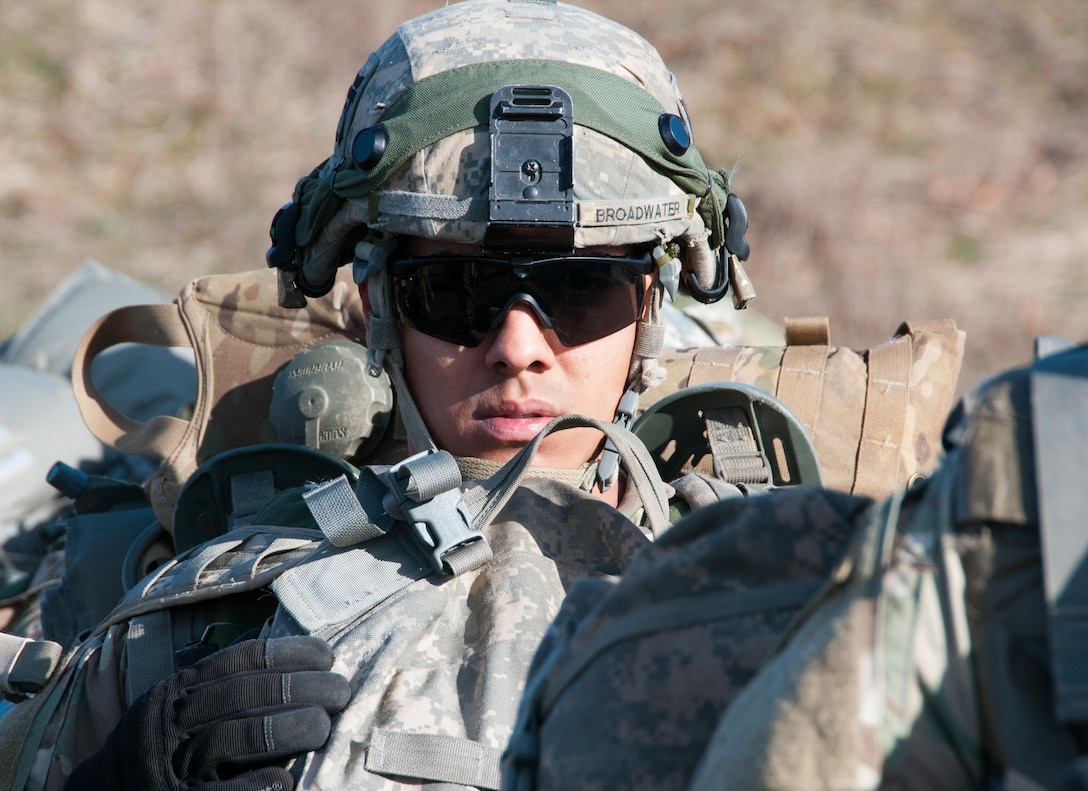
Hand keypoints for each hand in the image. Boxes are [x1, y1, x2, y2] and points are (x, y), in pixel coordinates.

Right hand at [65, 635, 350, 789]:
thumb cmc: (159, 751)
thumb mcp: (177, 709)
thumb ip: (220, 686)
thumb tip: (289, 661)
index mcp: (174, 692)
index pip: (239, 661)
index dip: (288, 654)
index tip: (326, 655)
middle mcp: (169, 722)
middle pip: (247, 693)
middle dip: (302, 689)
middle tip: (340, 691)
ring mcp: (170, 764)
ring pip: (240, 734)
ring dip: (290, 728)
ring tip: (323, 726)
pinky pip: (230, 789)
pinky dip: (262, 781)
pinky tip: (286, 779)